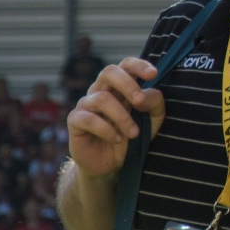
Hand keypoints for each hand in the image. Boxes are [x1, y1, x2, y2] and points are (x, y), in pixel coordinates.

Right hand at [66, 59, 164, 179]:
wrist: (111, 164)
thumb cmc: (131, 136)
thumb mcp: (152, 121)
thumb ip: (154, 104)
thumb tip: (144, 95)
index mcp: (120, 87)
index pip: (125, 65)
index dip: (138, 65)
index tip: (153, 74)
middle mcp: (101, 91)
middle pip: (109, 72)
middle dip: (127, 84)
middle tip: (139, 102)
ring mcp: (86, 104)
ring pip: (102, 98)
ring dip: (122, 117)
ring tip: (133, 134)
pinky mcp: (75, 121)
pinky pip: (89, 119)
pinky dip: (107, 130)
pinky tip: (117, 139)